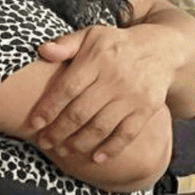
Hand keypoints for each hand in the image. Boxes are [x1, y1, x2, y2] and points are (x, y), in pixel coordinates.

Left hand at [30, 25, 167, 161]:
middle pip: (81, 112)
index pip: (67, 88)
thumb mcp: (90, 36)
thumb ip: (65, 44)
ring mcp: (132, 96)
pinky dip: (111, 148)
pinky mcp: (146, 109)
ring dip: (80, 143)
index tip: (35, 124)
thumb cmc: (115, 45)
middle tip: (45, 143)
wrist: (160, 50)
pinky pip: (127, 133)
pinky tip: (96, 158)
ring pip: (101, 126)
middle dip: (59, 131)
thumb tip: (43, 51)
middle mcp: (114, 79)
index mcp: (96, 59)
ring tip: (64, 151)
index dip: (49, 108)